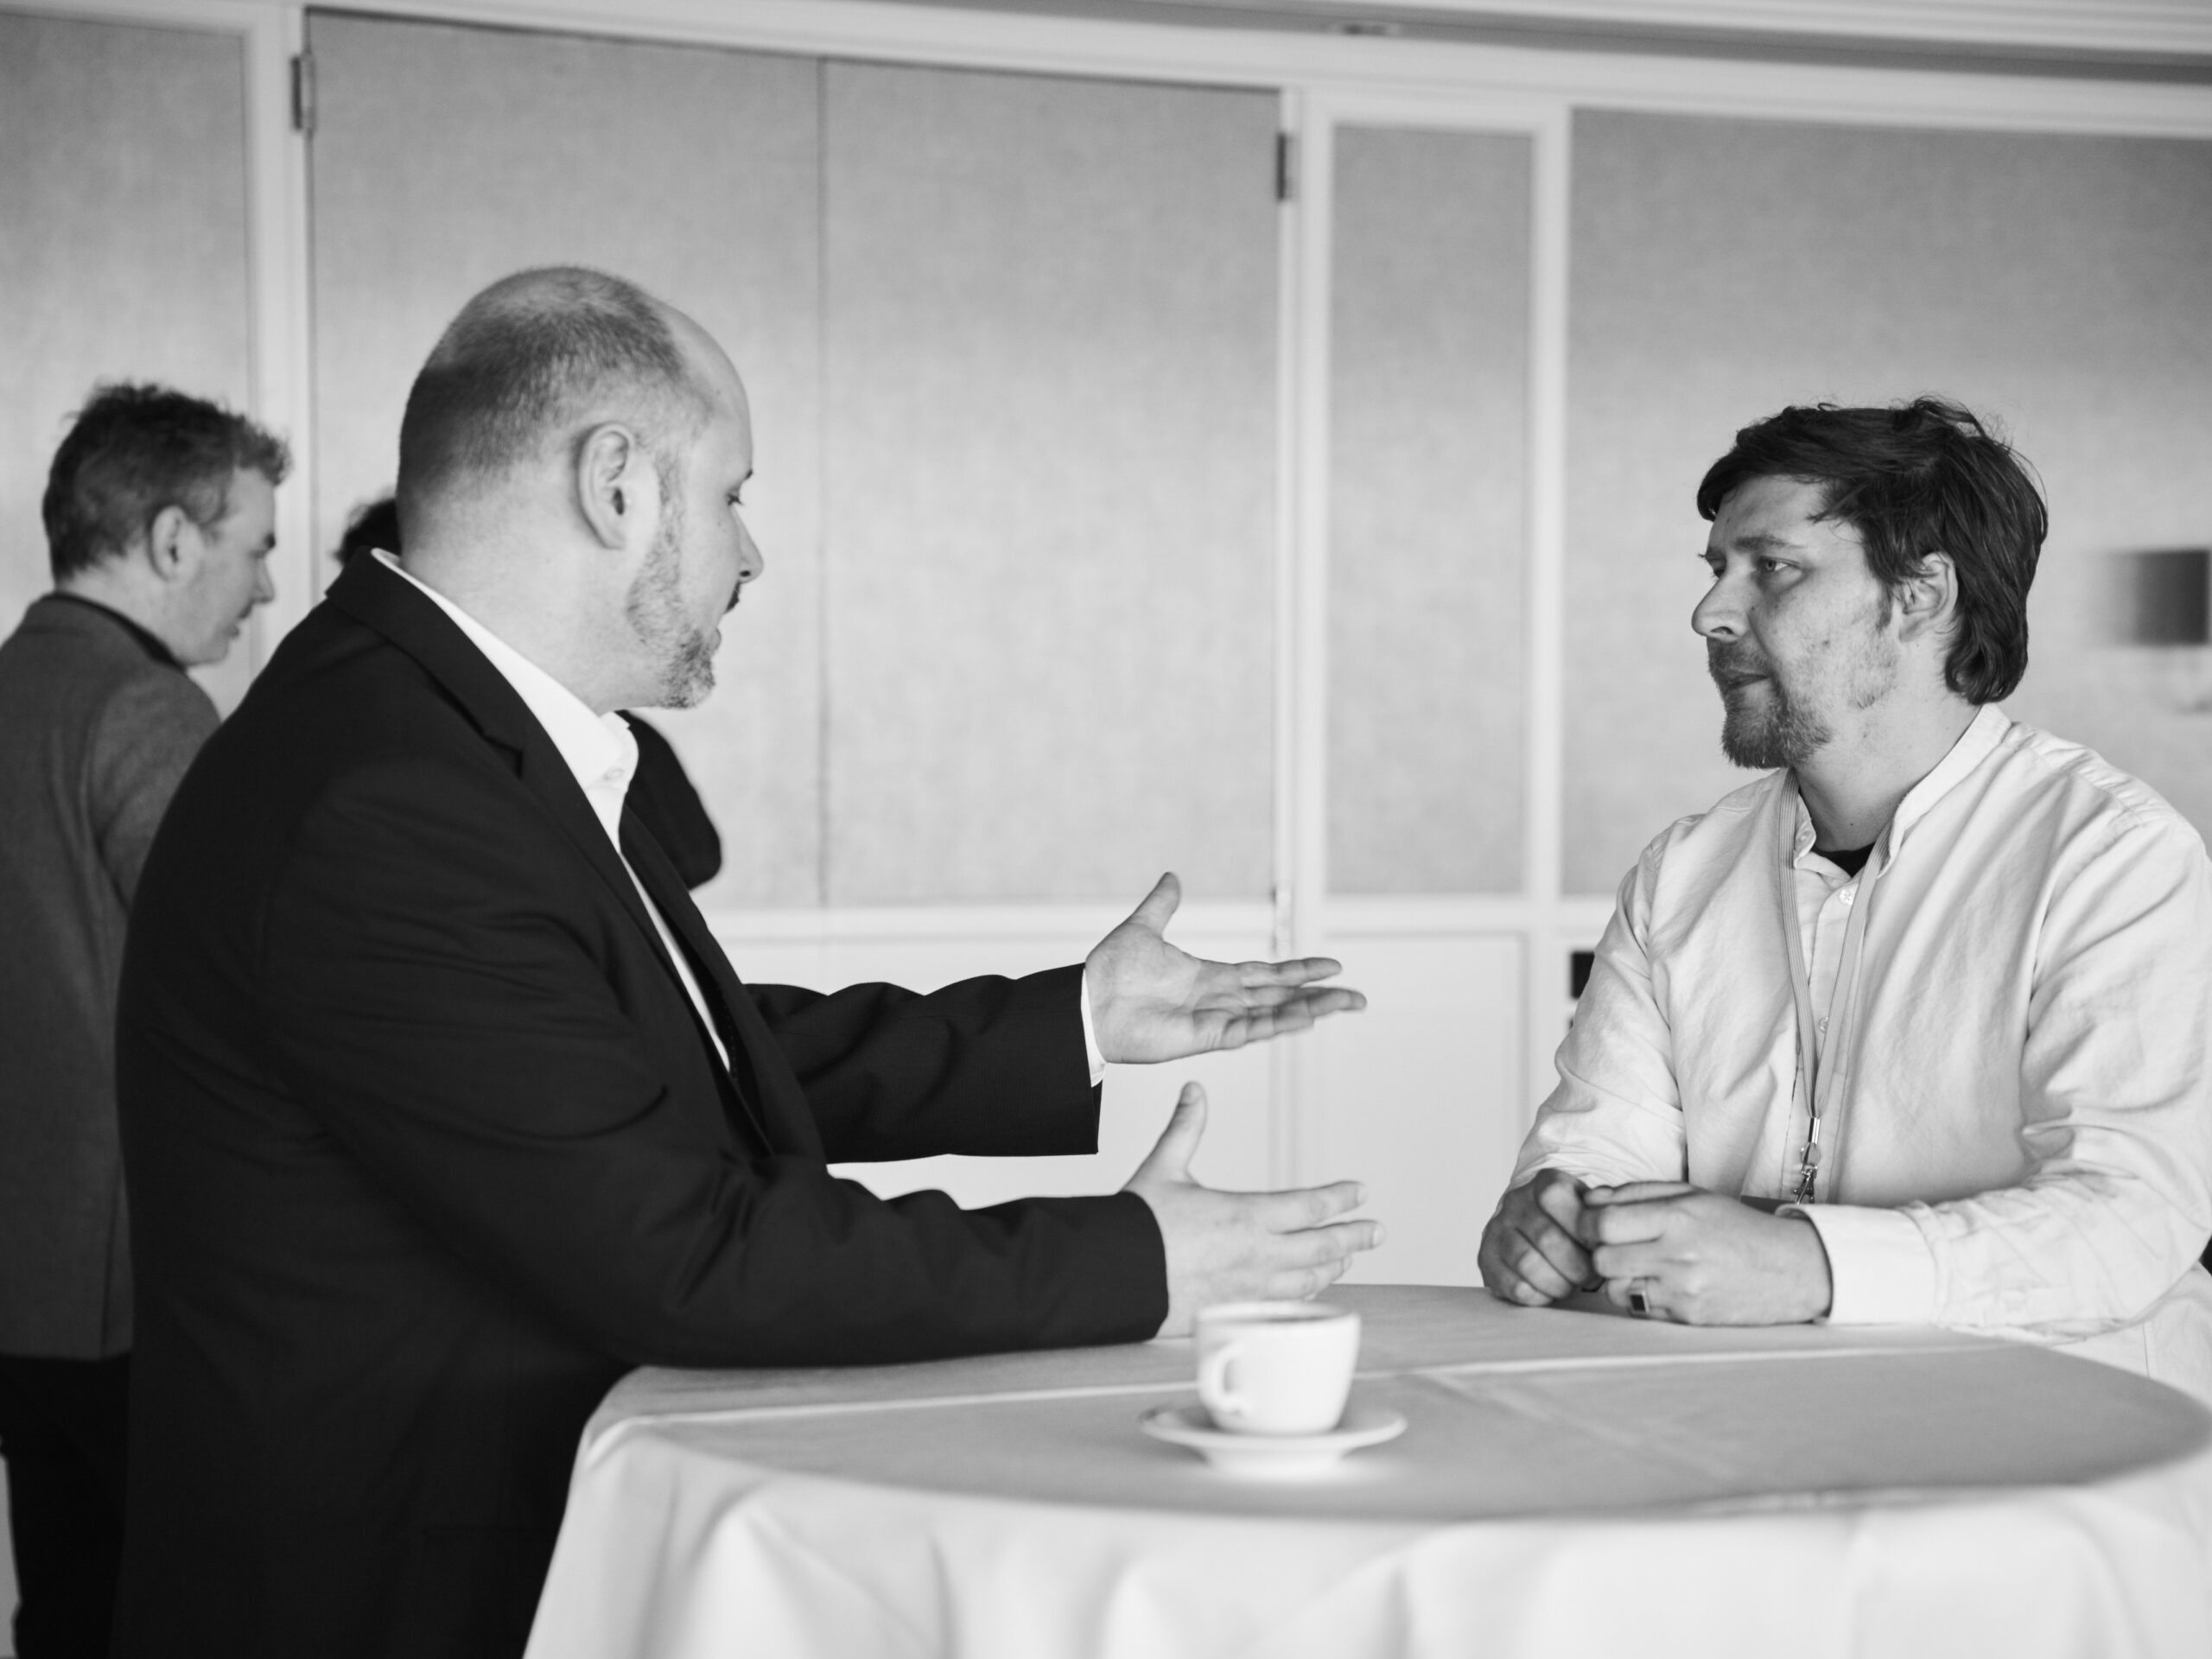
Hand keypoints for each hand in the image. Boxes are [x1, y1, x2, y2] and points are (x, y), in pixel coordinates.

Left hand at [1086, 873, 1365, 1063]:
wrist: (1086, 1002)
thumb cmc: (1110, 973)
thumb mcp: (1143, 928)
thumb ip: (1163, 904)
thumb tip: (1171, 877)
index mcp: (1211, 977)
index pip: (1268, 974)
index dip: (1300, 971)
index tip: (1333, 967)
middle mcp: (1220, 1000)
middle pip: (1282, 997)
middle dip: (1321, 997)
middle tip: (1359, 998)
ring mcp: (1216, 1020)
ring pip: (1275, 1015)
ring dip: (1310, 1010)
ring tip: (1346, 1005)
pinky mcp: (1205, 1036)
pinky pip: (1250, 1029)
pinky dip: (1278, 1023)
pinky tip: (1305, 1018)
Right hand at [1124, 1082, 1383, 1336]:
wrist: (1114, 1275)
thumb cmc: (1137, 1224)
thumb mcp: (1164, 1167)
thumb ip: (1186, 1128)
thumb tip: (1193, 1090)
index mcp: (1246, 1215)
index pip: (1310, 1206)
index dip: (1340, 1198)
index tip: (1360, 1192)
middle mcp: (1257, 1254)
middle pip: (1323, 1246)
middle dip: (1355, 1236)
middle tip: (1377, 1231)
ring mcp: (1250, 1289)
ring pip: (1308, 1279)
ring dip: (1335, 1266)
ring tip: (1348, 1257)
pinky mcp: (1236, 1312)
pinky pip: (1283, 1306)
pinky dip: (1305, 1296)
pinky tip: (1310, 1293)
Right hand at [1477, 1169, 1597, 1306]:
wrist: (1535, 1228)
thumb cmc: (1573, 1226)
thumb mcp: (1591, 1210)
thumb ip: (1604, 1215)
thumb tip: (1613, 1232)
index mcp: (1546, 1183)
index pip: (1558, 1201)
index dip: (1583, 1232)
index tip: (1598, 1250)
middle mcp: (1516, 1201)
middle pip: (1547, 1238)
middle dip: (1577, 1267)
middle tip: (1590, 1278)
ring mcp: (1497, 1229)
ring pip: (1528, 1263)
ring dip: (1558, 1283)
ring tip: (1571, 1286)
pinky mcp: (1487, 1258)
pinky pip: (1513, 1285)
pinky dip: (1538, 1295)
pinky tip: (1550, 1291)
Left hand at [1579, 1183, 1833, 1325]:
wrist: (1791, 1269)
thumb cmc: (1736, 1227)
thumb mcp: (1691, 1195)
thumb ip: (1636, 1193)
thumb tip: (1589, 1199)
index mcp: (1677, 1218)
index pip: (1602, 1223)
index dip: (1586, 1223)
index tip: (1592, 1223)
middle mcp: (1677, 1256)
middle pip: (1601, 1259)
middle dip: (1598, 1251)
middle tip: (1613, 1246)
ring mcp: (1683, 1291)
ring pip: (1614, 1290)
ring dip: (1617, 1278)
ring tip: (1638, 1266)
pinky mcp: (1688, 1318)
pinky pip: (1639, 1310)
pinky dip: (1639, 1297)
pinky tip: (1658, 1284)